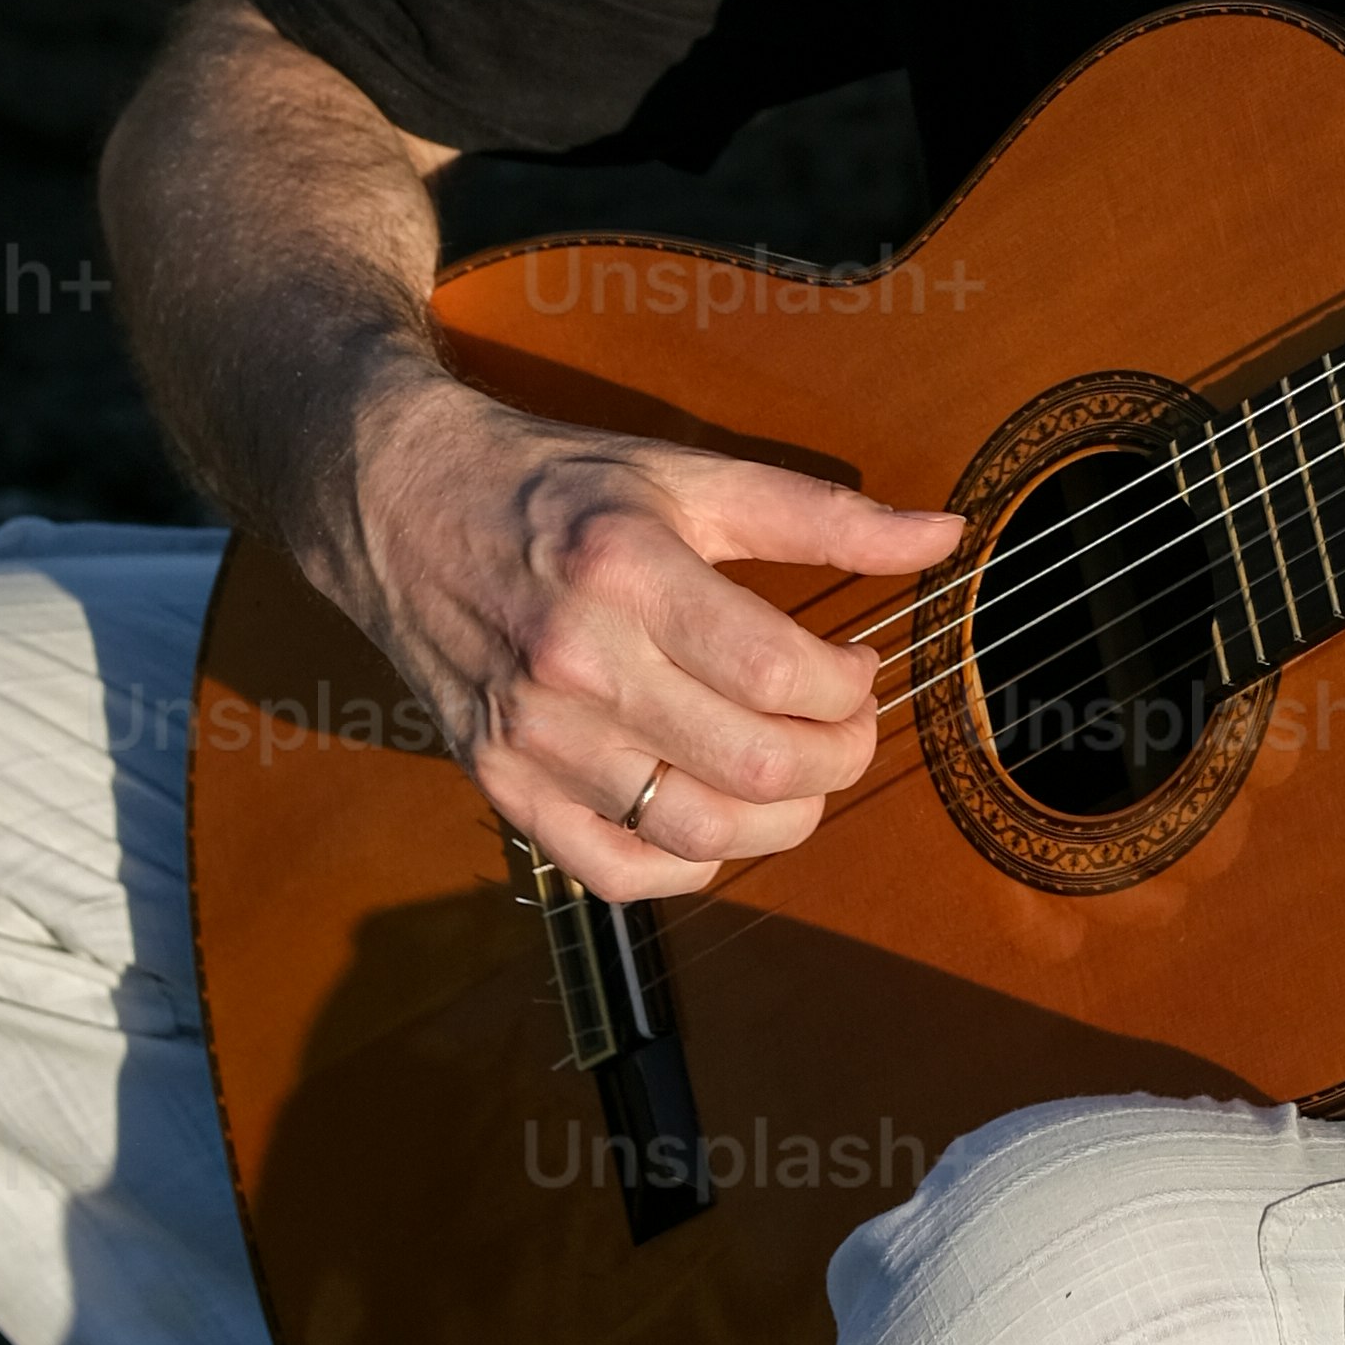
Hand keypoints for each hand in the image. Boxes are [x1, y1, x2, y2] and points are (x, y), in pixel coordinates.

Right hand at [336, 346, 962, 900]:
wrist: (401, 505)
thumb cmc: (557, 485)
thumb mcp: (689, 473)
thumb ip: (822, 515)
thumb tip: (943, 537)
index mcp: (630, 570)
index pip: (781, 672)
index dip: (852, 688)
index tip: (859, 666)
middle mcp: (576, 662)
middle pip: (754, 764)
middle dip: (837, 759)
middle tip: (846, 727)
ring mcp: (532, 736)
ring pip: (697, 831)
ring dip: (781, 820)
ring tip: (795, 773)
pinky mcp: (499, 783)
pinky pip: (618, 871)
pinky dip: (691, 863)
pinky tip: (717, 814)